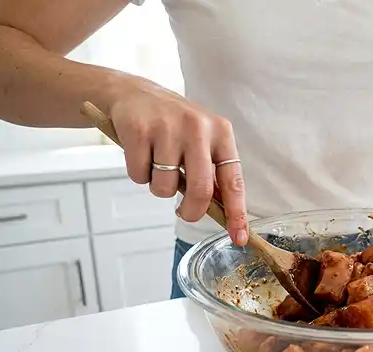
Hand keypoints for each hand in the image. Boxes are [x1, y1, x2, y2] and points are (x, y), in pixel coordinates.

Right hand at [107, 79, 248, 244]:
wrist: (133, 92)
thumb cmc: (173, 124)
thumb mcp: (202, 139)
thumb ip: (212, 171)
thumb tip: (224, 212)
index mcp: (221, 132)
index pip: (233, 181)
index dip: (237, 213)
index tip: (239, 237)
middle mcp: (198, 128)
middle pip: (201, 190)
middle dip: (192, 211)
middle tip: (184, 213)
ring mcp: (167, 128)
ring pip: (166, 187)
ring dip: (159, 187)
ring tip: (156, 164)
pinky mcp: (138, 130)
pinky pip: (139, 176)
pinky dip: (138, 174)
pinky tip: (140, 153)